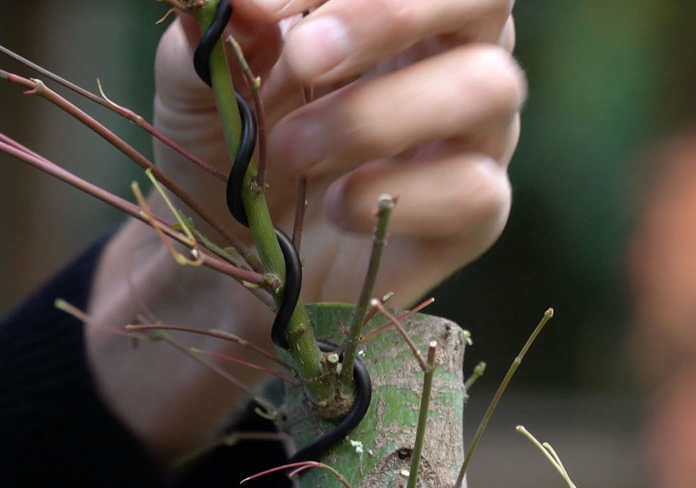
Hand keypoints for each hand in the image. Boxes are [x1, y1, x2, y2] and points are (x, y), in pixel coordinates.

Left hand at [86, 0, 523, 461]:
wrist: (244, 256)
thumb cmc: (239, 150)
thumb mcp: (206, 83)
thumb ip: (221, 31)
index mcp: (399, 11)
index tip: (257, 10)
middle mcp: (454, 59)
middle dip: (390, 14)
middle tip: (304, 56)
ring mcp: (476, 137)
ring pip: (489, 87)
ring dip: (376, 114)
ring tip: (294, 150)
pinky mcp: (476, 215)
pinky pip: (477, 190)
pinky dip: (397, 196)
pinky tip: (337, 208)